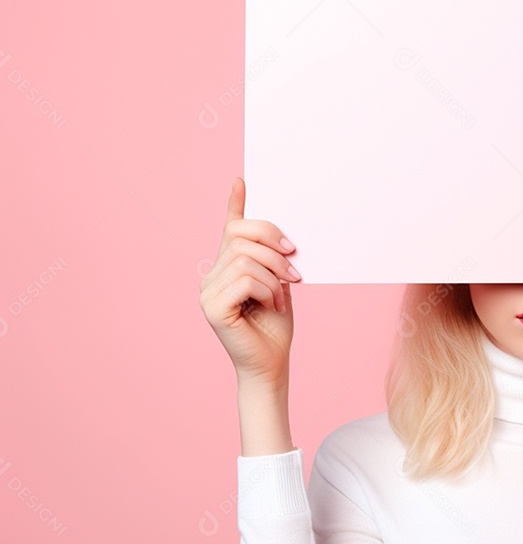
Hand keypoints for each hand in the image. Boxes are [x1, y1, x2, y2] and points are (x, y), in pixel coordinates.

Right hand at [198, 177, 300, 386]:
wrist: (272, 363)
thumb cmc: (275, 326)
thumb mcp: (279, 284)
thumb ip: (272, 260)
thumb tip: (281, 237)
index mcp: (227, 268)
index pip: (230, 229)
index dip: (236, 204)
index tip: (242, 180)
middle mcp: (211, 275)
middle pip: (242, 237)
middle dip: (275, 249)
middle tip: (295, 271)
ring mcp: (207, 291)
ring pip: (246, 258)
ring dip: (274, 276)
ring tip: (280, 296)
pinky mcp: (212, 306)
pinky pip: (245, 279)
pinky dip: (267, 290)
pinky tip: (270, 305)